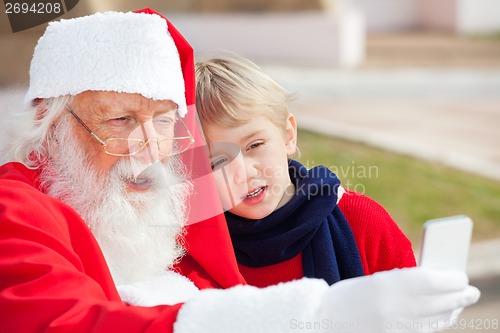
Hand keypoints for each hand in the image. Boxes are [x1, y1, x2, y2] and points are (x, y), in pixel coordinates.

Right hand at [318, 267, 479, 332]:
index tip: (461, 275)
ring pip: (436, 319)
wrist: (324, 321)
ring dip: (452, 310)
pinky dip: (438, 324)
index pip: (431, 281)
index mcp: (386, 284)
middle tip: (471, 290)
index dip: (451, 279)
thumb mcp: (375, 281)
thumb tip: (436, 283)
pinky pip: (425, 332)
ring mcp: (397, 327)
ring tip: (460, 303)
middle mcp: (395, 307)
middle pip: (439, 301)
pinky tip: (444, 318)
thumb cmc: (349, 296)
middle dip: (459, 296)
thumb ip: (403, 282)